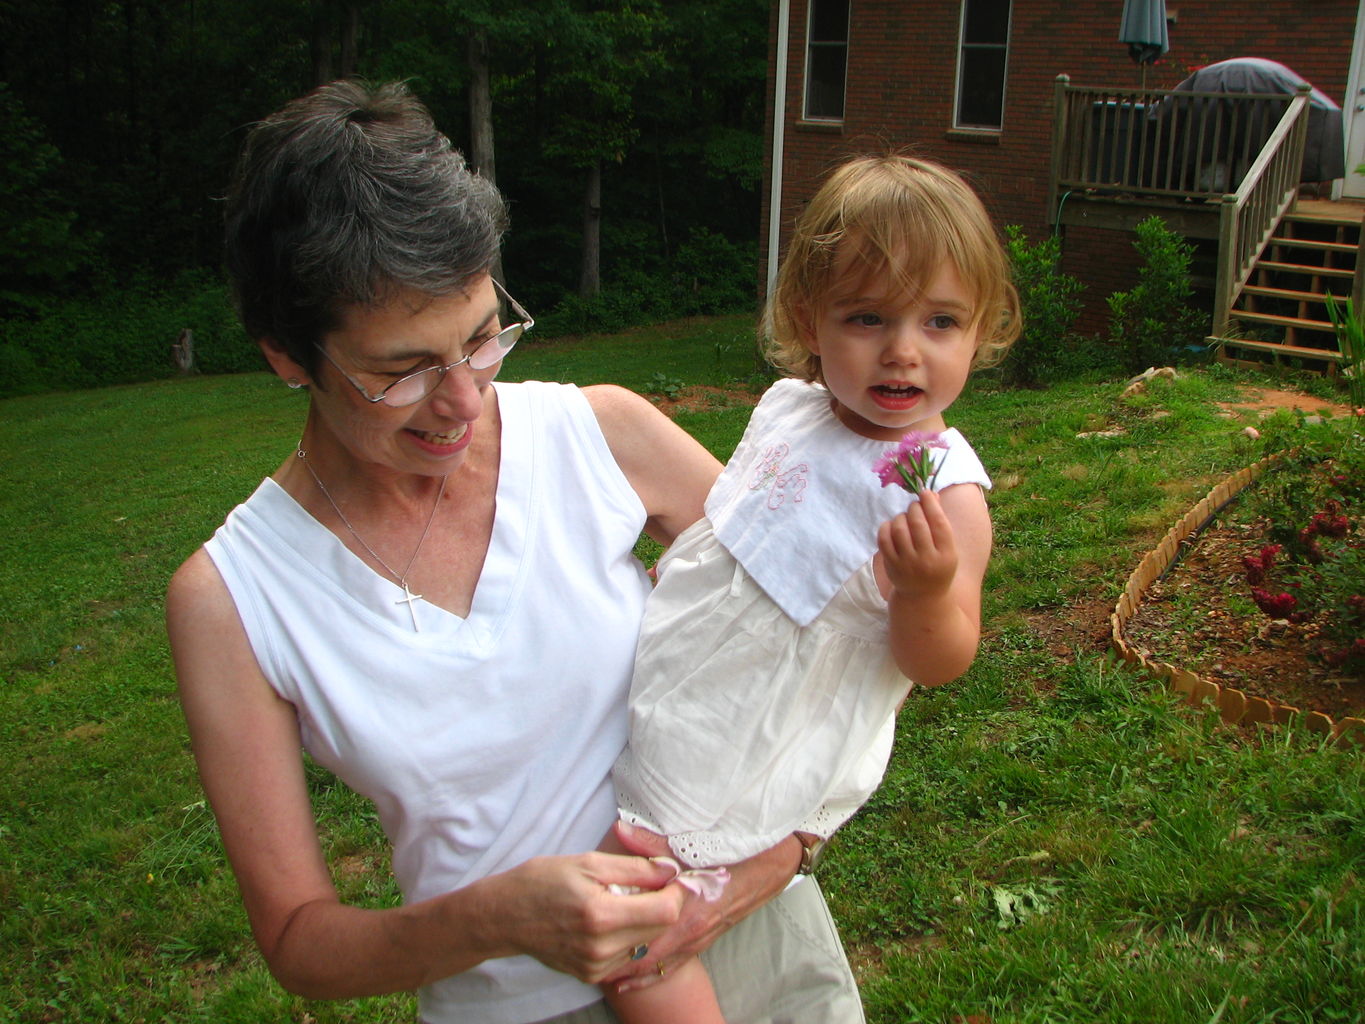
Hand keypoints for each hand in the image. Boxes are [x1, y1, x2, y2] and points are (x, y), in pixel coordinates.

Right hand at [494, 851, 685, 983]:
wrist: (505, 916)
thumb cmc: (542, 881)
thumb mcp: (588, 863)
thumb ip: (635, 868)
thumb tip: (670, 870)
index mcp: (602, 915)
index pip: (666, 911)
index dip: (674, 891)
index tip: (667, 877)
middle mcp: (601, 948)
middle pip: (660, 929)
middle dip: (661, 904)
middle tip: (643, 885)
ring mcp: (596, 966)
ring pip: (645, 942)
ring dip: (642, 920)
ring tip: (617, 902)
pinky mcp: (591, 975)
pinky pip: (626, 955)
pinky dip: (625, 936)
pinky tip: (605, 921)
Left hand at [602, 821, 799, 992]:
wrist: (769, 866)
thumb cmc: (732, 853)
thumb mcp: (692, 845)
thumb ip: (654, 843)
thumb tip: (621, 830)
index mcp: (684, 909)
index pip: (641, 933)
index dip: (613, 938)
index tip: (586, 936)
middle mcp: (690, 932)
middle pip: (645, 957)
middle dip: (615, 961)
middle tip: (584, 960)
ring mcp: (698, 939)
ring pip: (657, 965)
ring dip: (630, 971)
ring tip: (600, 974)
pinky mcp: (704, 941)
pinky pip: (673, 965)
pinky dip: (650, 974)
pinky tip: (630, 980)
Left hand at [877, 488, 958, 601]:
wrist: (923, 596)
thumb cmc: (938, 565)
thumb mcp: (947, 548)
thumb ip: (940, 522)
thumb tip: (930, 494)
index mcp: (947, 555)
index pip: (938, 523)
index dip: (931, 504)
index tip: (925, 493)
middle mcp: (927, 561)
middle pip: (918, 523)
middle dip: (915, 508)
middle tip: (915, 506)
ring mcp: (907, 564)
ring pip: (899, 528)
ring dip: (901, 516)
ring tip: (905, 517)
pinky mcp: (891, 566)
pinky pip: (884, 538)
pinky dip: (887, 526)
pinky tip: (893, 526)